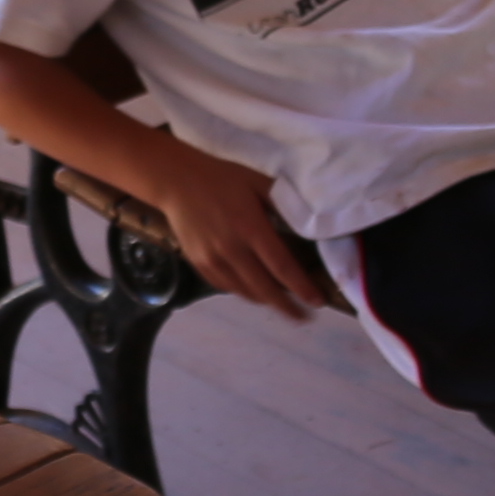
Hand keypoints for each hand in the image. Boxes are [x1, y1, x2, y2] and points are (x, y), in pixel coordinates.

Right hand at [151, 143, 325, 319]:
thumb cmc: (223, 178)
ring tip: (282, 304)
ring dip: (266, 301)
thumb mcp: (259, 183)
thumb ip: (284, 204)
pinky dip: (244, 292)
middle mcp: (232, 250)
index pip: (282, 267)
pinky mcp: (199, 265)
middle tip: (304, 317)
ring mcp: (213, 260)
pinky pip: (227, 287)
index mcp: (251, 228)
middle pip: (265, 289)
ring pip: (245, 292)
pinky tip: (255, 290)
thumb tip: (309, 225)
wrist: (177, 181)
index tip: (317, 301)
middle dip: (288, 308)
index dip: (302, 287)